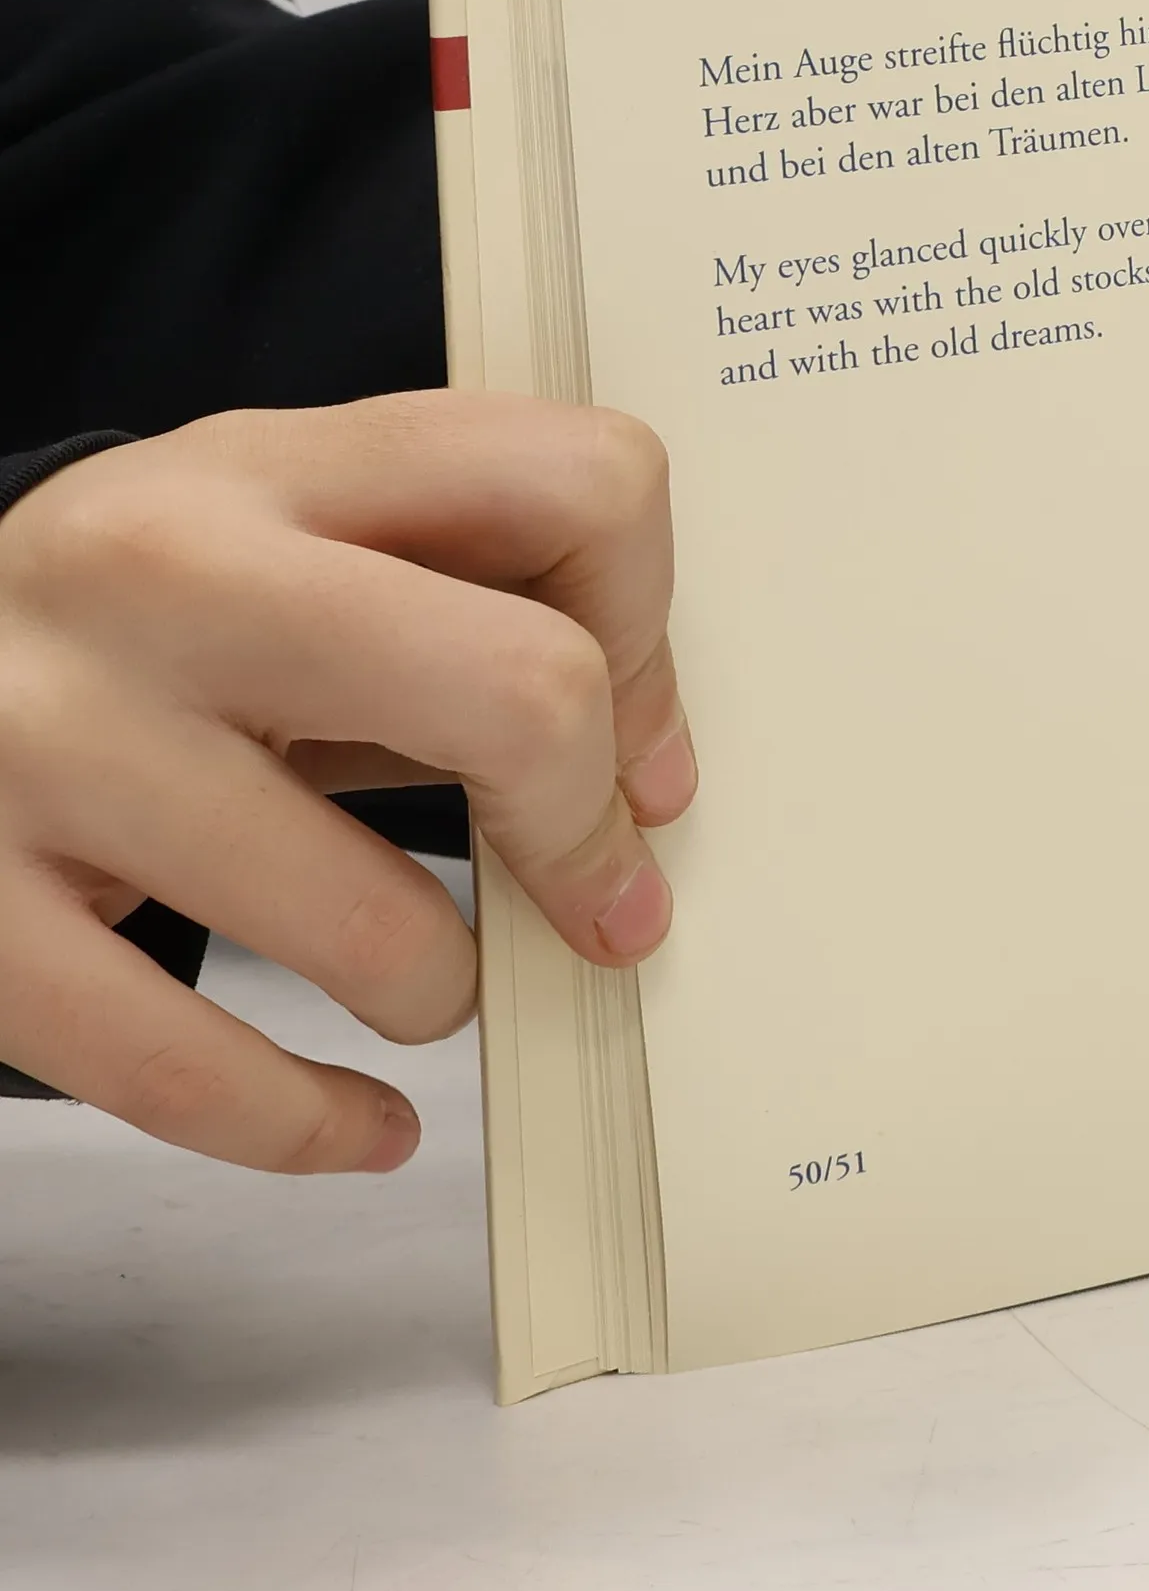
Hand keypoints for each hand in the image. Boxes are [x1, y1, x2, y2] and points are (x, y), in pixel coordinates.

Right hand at [0, 392, 695, 1172]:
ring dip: (442, 988)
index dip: (648, 629)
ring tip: (424, 980)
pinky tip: (363, 1121)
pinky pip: (195, 1076)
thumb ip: (476, 612)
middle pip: (523, 692)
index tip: (629, 736)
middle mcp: (159, 575)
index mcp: (277, 464)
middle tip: (595, 897)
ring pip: (380, 929)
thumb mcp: (296, 544)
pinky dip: (313, 1126)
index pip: (582, 486)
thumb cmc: (143, 620)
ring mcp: (49, 742)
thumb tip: (648, 785)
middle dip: (586, 825)